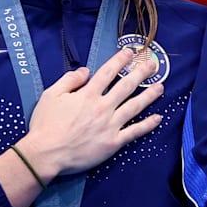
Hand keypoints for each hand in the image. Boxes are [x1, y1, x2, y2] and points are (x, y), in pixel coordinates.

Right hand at [18, 47, 163, 180]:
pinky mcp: (113, 143)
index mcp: (87, 94)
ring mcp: (110, 125)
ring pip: (135, 106)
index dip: (121, 60)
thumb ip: (69, 80)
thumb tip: (86, 71)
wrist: (46, 154)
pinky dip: (148, 125)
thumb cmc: (45, 125)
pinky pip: (135, 132)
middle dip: (141, 73)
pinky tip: (158, 118)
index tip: (131, 52)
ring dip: (149, 95)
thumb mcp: (51, 95)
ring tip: (160, 87)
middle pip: (126, 86)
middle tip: (153, 65)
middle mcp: (102, 107)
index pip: (108, 72)